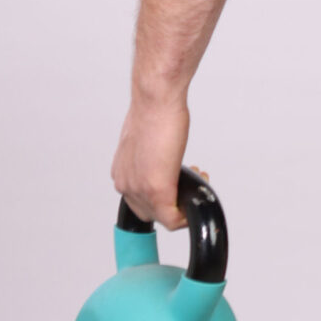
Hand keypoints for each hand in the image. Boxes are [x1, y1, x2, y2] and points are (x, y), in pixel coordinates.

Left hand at [110, 93, 208, 229]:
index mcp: (122, 172)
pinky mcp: (157, 191)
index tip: (178, 181)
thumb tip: (160, 161)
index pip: (139, 200)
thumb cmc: (154, 111)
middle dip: (175, 203)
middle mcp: (126, 184)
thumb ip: (148, 158)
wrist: (156, 100)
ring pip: (162, 218)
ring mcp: (140, 189)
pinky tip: (198, 195)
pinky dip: (187, 215)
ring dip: (184, 205)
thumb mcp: (144, 141)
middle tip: (191, 180)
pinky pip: (172, 220)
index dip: (163, 195)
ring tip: (197, 178)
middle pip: (150, 213)